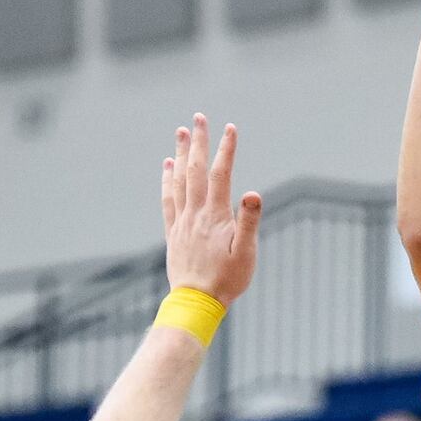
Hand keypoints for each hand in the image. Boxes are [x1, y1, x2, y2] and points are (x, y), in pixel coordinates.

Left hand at [162, 115, 262, 306]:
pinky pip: (168, 199)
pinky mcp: (174, 232)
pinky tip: (168, 166)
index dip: (226, 149)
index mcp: (215, 215)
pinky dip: (168, 180)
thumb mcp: (246, 253)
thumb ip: (249, 222)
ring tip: (181, 133)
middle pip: (196, 170)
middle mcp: (195, 213)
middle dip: (198, 143)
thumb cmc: (227, 280)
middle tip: (198, 118)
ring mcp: (182, 221)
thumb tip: (253, 193)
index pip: (221, 174)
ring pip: (179, 181)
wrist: (196, 302)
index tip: (230, 127)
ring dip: (181, 155)